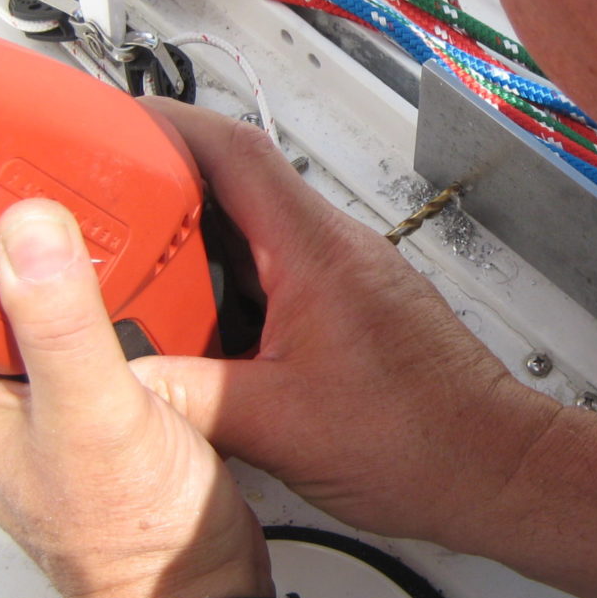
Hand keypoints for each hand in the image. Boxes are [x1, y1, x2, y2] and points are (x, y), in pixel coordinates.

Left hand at [0, 199, 269, 597]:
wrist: (195, 584)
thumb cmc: (127, 535)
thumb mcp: (93, 417)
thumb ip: (61, 326)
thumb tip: (31, 233)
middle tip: (30, 184)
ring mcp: (44, 395)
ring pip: (32, 302)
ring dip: (57, 259)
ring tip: (85, 217)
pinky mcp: (96, 395)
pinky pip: (87, 323)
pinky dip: (107, 290)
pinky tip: (137, 271)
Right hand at [132, 99, 562, 544]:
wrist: (495, 468)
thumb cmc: (423, 440)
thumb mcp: (277, 424)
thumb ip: (186, 399)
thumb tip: (117, 383)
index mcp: (317, 253)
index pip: (233, 151)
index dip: (164, 129)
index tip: (108, 129)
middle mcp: (335, 251)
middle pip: (236, 188)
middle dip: (163, 195)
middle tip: (101, 216)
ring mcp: (345, 279)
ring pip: (253, 237)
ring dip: (195, 252)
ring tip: (133, 277)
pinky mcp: (349, 312)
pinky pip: (274, 279)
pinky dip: (228, 293)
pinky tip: (196, 333)